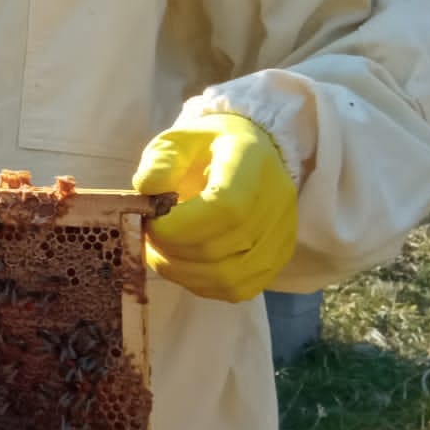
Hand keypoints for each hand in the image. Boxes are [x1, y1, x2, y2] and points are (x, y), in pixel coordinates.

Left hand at [133, 112, 297, 302]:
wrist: (247, 154)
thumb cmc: (205, 147)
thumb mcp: (177, 140)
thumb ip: (161, 161)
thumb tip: (148, 189)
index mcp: (252, 160)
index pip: (227, 207)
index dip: (182, 226)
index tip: (152, 221)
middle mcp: (277, 200)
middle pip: (226, 247)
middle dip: (174, 250)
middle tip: (149, 235)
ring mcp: (282, 233)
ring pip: (231, 276)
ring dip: (183, 272)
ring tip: (161, 251)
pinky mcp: (278, 258)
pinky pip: (239, 288)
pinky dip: (202, 284)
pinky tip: (183, 264)